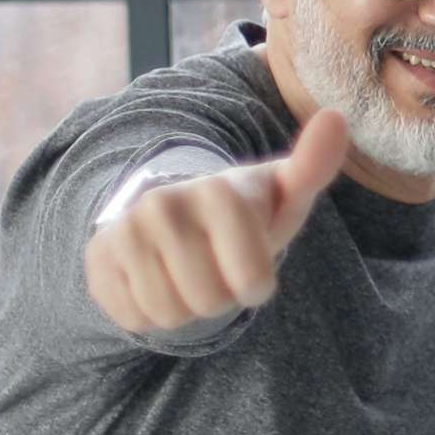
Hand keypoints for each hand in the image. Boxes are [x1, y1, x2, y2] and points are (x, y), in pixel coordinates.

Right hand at [85, 110, 349, 335]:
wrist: (175, 216)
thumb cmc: (245, 213)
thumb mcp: (284, 192)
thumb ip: (314, 164)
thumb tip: (336, 116)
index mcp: (218, 191)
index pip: (251, 279)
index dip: (256, 285)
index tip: (255, 267)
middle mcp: (164, 204)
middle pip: (209, 299)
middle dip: (221, 296)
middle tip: (217, 267)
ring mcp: (124, 231)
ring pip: (169, 311)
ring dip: (187, 307)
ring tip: (190, 273)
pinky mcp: (97, 260)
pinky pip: (134, 317)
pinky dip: (151, 313)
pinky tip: (157, 279)